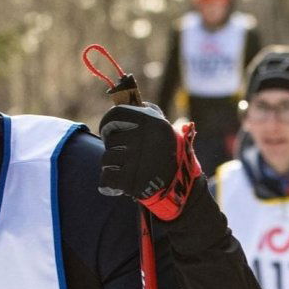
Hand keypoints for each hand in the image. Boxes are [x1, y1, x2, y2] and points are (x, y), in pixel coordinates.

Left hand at [98, 103, 202, 221]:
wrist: (181, 190)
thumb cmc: (170, 155)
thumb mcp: (165, 128)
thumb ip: (147, 112)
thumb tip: (123, 99)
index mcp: (152, 122)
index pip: (116, 114)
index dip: (108, 123)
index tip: (109, 131)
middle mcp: (145, 139)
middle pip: (110, 139)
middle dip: (114, 148)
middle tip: (126, 156)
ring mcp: (138, 161)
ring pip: (106, 158)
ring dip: (112, 166)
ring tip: (126, 169)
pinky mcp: (131, 182)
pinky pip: (106, 177)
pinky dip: (109, 182)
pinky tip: (118, 183)